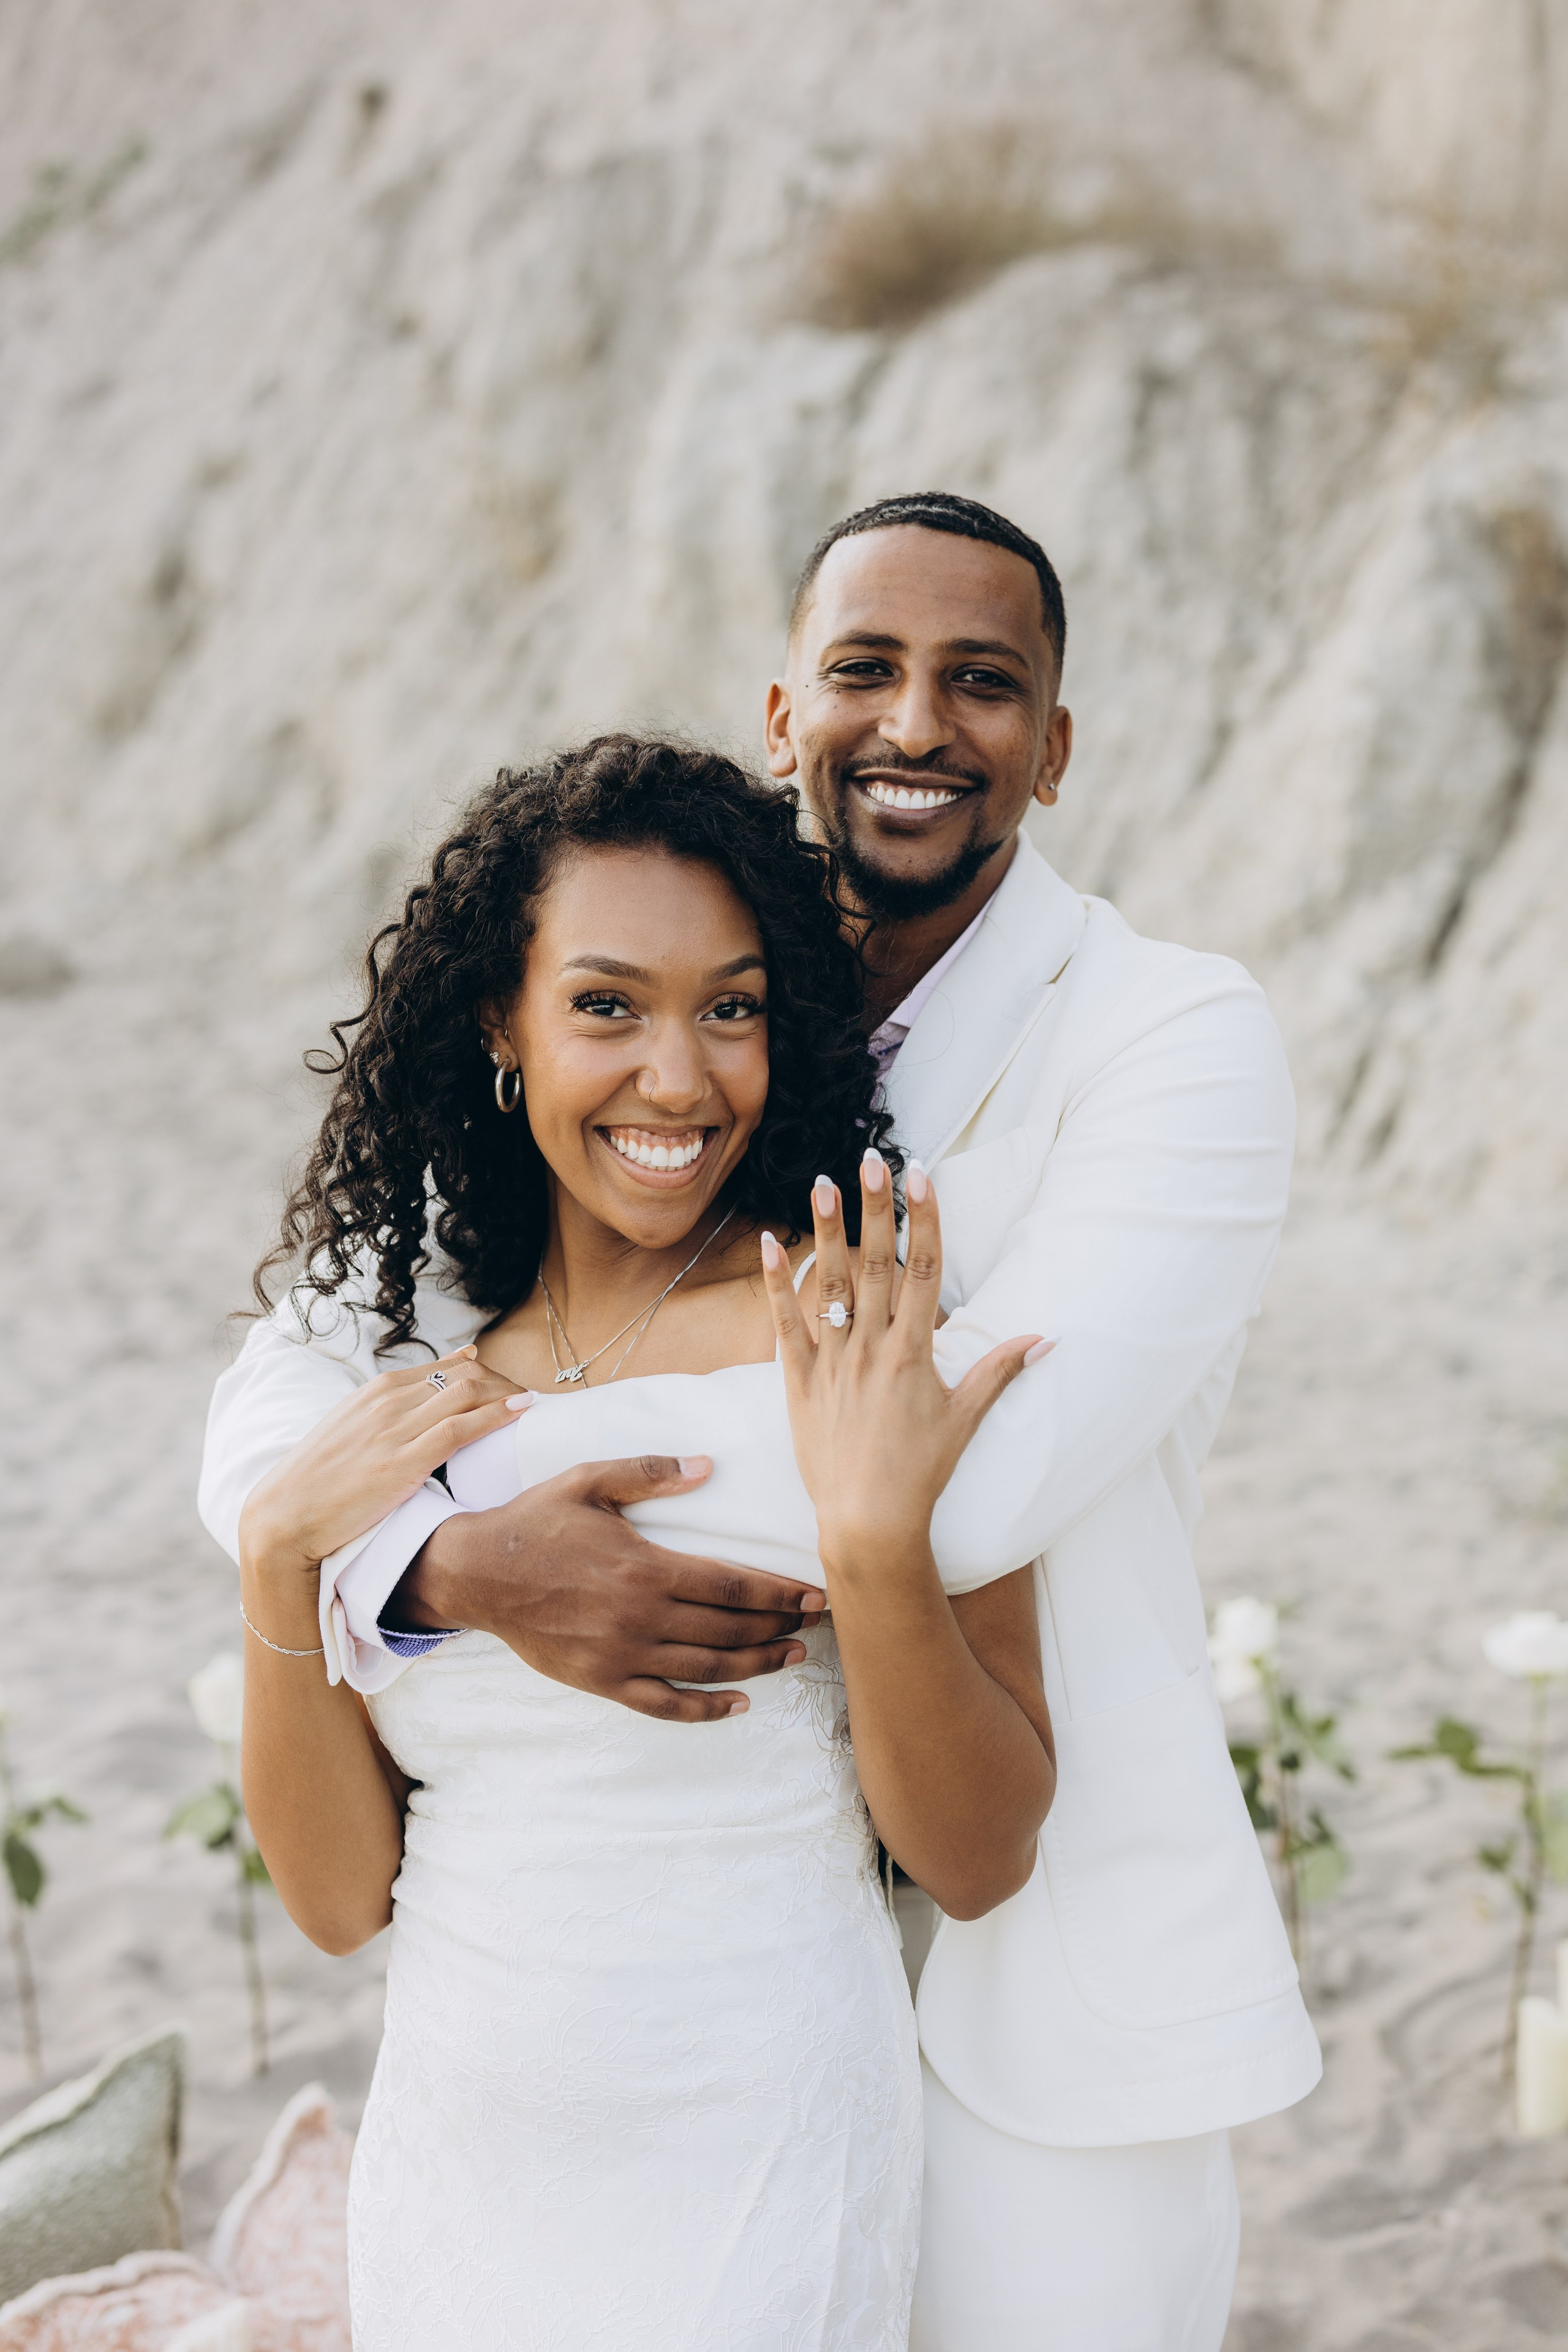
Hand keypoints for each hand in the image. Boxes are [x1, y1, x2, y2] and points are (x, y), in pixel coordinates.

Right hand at [240, 1347, 524, 1578]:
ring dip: (507, 1394)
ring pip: (467, 1393)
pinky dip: (496, 1415)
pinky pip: (459, 1427)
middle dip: (504, 1383)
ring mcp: (395, 1429)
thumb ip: (390, 1411)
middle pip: (465, 1375)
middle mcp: (389, 1401)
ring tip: (535, 1405)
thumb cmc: (319, 1481)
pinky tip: (521, 1411)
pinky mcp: (403, 1462)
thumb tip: (424, 1401)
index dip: (486, 1375)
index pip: (447, 1367)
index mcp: (377, 1390)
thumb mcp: (353, 1430)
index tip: (510, 1388)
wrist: (284, 1517)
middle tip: (529, 1401)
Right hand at [393, 1455, 827, 1723]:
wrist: (478, 1573)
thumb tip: (708, 1466)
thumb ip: (650, 1472)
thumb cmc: (536, 1522)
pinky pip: (663, 1703)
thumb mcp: (589, 1481)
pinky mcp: (602, 1681)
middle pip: (729, 1630)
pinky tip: (739, 1704)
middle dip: (780, 1627)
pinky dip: (705, 1708)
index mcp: (646, 1567)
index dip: (780, 1593)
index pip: (732, 1585)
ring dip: (757, 1665)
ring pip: (707, 1668)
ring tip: (792, 1657)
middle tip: (817, 1624)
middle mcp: (640, 1616)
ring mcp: (622, 1654)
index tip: (816, 1595)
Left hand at [759, 1152, 1050, 1571]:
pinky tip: (769, 1242)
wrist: (867, 1522)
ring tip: (821, 1183)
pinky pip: (785, 1324)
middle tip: (871, 1158)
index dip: (923, 1220)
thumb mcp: (966, 1420)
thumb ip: (999, 1372)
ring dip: (826, 1231)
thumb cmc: (922, 1473)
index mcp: (915, 1353)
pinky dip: (776, 1284)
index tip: (920, 1176)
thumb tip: (1044, 1338)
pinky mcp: (799, 1382)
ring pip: (830, 1285)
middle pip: (876, 1265)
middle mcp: (873, 1350)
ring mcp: (833, 1363)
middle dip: (875, 1209)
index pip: (923, 1271)